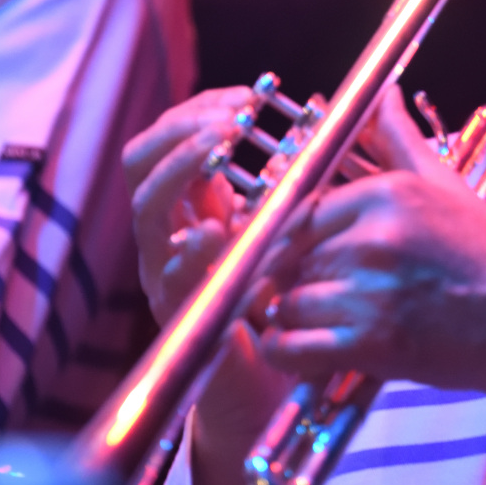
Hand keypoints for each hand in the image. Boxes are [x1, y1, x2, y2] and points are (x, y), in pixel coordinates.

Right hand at [124, 90, 292, 484]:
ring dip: (180, 172)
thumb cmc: (294, 304)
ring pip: (148, 210)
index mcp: (200, 205)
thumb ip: (310, 177)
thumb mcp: (301, 230)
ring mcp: (171, 274)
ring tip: (218, 150)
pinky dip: (189, 251)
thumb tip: (342, 109)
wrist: (277, 389)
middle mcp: (174, 233)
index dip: (204, 107)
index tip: (251, 95)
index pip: (177, 137)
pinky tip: (214, 232)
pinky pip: (170, 276)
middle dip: (184, 130)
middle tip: (232, 120)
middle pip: (143, 162)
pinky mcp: (183, 315)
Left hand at [261, 87, 485, 436]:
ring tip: (317, 322)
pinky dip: (288, 352)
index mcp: (387, 194)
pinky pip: (294, 346)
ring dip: (292, 316)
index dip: (293, 238)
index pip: (301, 210)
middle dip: (293, 276)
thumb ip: (403, 140)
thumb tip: (385, 95)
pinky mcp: (370, 343)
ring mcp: (370, 291)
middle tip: (313, 291)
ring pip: (288, 300)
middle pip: (290, 254)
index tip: (299, 255)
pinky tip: (304, 353)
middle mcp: (374, 237)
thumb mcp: (448, 187)